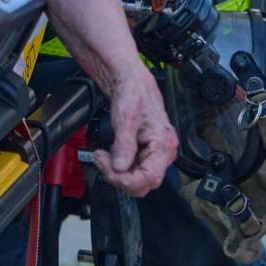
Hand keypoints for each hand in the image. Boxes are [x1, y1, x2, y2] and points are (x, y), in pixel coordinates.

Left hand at [92, 67, 177, 196]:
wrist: (131, 82)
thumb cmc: (133, 93)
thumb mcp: (125, 117)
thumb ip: (124, 144)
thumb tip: (120, 167)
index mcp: (164, 144)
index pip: (150, 177)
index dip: (127, 179)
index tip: (108, 169)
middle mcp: (164, 152)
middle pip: (144, 183)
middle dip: (120, 176)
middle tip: (101, 160)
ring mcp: (155, 154)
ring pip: (138, 179)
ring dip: (117, 173)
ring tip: (102, 156)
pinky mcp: (146, 153)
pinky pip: (133, 170)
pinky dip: (118, 167)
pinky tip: (108, 156)